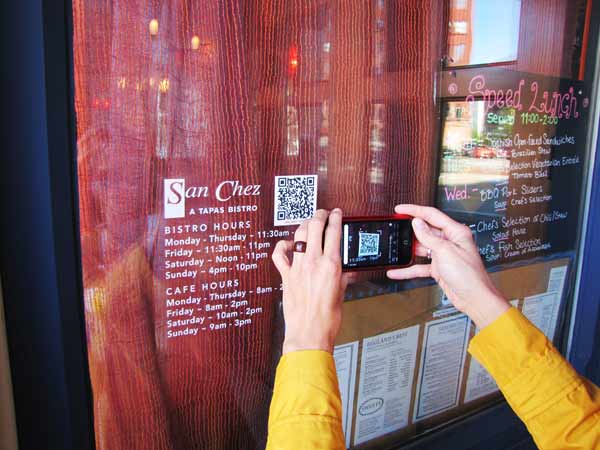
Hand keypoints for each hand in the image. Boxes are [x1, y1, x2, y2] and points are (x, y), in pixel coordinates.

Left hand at [272, 209, 351, 353]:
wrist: (309, 335)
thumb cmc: (327, 320)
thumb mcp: (342, 294)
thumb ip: (343, 277)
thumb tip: (347, 270)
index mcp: (331, 266)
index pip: (333, 232)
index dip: (335, 218)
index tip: (337, 213)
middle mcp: (313, 263)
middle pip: (314, 227)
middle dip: (319, 215)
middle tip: (323, 213)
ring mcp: (297, 268)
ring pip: (298, 236)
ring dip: (304, 226)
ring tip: (309, 224)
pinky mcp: (286, 276)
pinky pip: (279, 255)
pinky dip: (282, 246)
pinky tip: (287, 244)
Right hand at [387, 205, 509, 328]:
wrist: (473, 298)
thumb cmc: (468, 275)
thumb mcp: (445, 251)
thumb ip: (428, 237)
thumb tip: (417, 223)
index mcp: (455, 232)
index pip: (432, 215)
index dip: (414, 210)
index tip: (400, 209)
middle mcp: (449, 241)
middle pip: (425, 230)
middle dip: (410, 230)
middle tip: (395, 226)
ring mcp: (443, 255)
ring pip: (421, 247)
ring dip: (408, 249)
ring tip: (394, 247)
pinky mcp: (438, 268)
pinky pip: (419, 266)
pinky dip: (408, 269)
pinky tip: (397, 271)